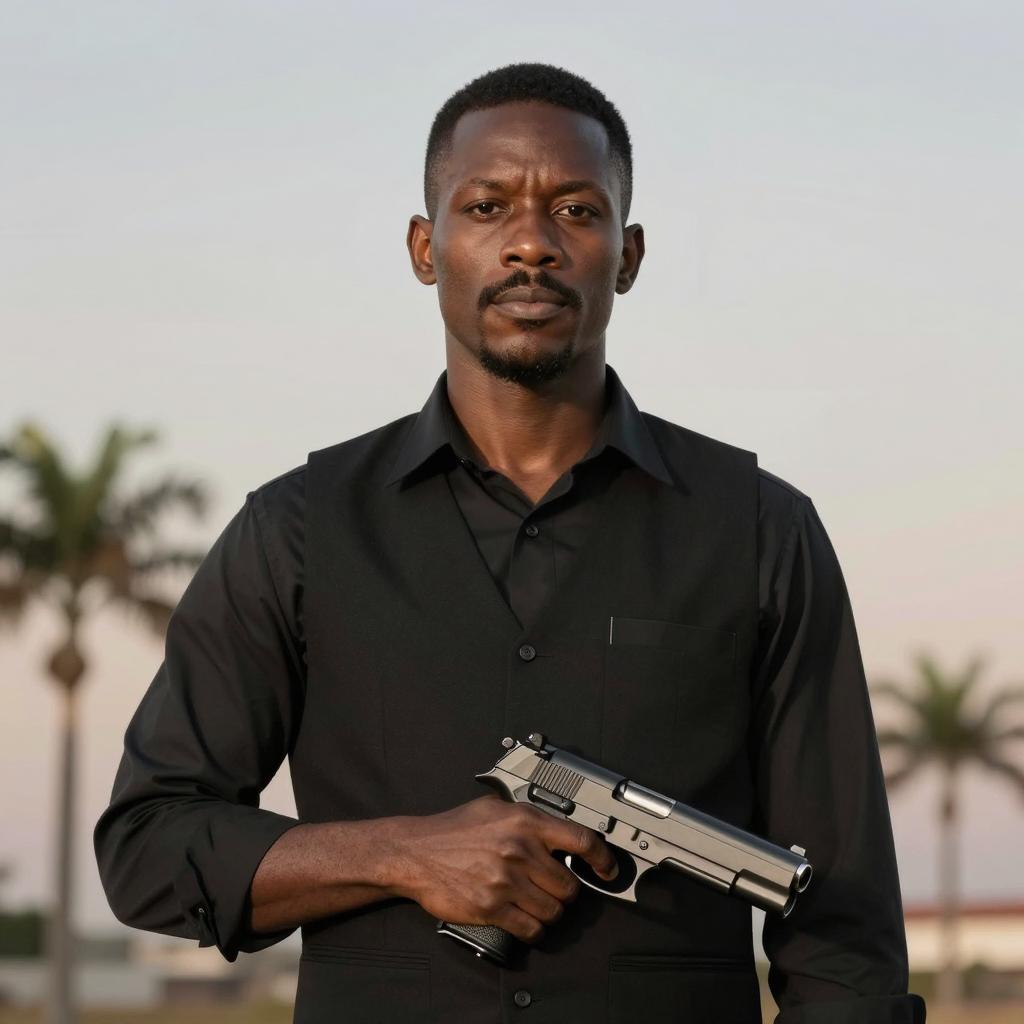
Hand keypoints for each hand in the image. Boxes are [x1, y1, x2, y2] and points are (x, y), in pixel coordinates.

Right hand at [388, 794, 618, 943]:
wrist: (415, 853)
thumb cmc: (452, 830)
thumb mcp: (494, 808)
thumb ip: (527, 817)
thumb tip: (558, 831)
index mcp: (525, 821)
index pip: (581, 840)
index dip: (602, 859)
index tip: (608, 870)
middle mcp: (520, 849)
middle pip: (569, 885)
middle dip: (564, 891)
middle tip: (552, 888)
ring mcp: (507, 880)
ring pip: (553, 910)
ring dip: (549, 912)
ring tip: (536, 904)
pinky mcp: (492, 907)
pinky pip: (531, 928)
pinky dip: (533, 929)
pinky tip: (524, 920)